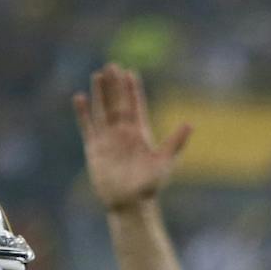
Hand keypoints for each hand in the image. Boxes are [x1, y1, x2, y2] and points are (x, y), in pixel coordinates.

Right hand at [73, 63, 192, 213]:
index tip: (131, 72)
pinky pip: (87, 126)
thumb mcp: (165, 163)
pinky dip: (83, 113)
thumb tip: (190, 124)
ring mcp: (108, 139)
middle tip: (112, 64)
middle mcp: (123, 134)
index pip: (135, 106)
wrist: (130, 205)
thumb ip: (175, 142)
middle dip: (115, 85)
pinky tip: (80, 97)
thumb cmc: (149, 187)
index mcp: (140, 134)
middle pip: (117, 103)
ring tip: (98, 74)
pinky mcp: (94, 148)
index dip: (133, 90)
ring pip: (102, 110)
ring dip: (100, 93)